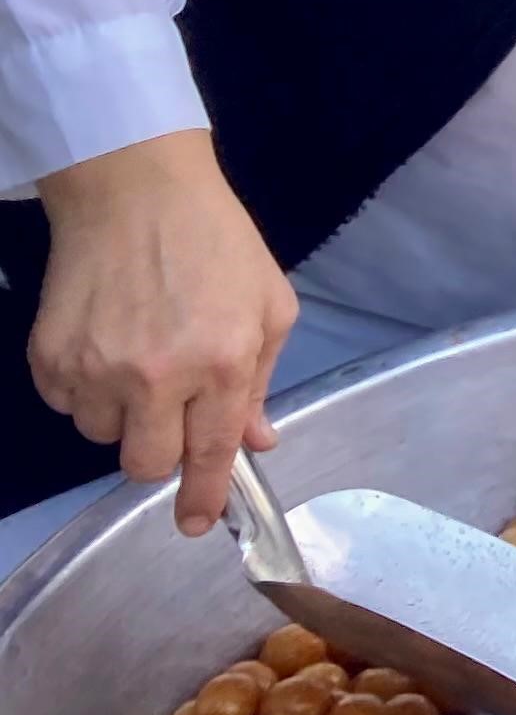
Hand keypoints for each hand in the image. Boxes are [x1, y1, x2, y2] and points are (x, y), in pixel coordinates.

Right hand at [32, 132, 297, 535]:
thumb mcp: (268, 305)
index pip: (211, 454)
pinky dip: (87, 389)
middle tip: (171, 412)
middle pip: (145, 465)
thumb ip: (261, 380)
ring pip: (103, 435)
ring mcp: (95, 368)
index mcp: (221, 362)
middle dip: (161, 453)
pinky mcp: (48, 357)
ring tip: (140, 356)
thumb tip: (255, 441)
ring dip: (124, 413)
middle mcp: (156, 375)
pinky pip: (67, 405)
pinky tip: (106, 343)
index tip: (197, 524)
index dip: (204, 498)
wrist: (136, 191)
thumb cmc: (216, 243)